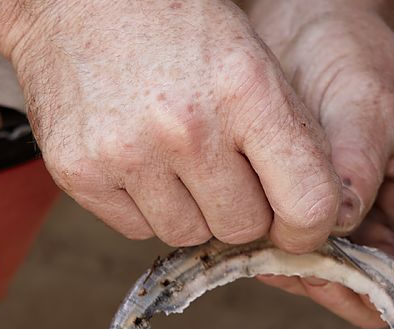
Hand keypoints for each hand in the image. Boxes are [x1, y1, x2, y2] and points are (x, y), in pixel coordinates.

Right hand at [0, 0, 344, 251]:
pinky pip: (138, 230)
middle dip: (241, 207)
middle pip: (243, 228)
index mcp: (246, 91)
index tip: (296, 223)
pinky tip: (137, 156)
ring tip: (174, 154)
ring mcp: (127, 153)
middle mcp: (186, 129)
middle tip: (223, 165)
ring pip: (188, 234)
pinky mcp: (80, 173)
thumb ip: (289, 138)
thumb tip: (313, 219)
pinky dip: (144, 205)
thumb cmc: (178, 28)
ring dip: (191, 209)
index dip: (308, 226)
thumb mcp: (254, 61)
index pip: (308, 205)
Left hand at [248, 1, 393, 327]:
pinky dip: (274, 257)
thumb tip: (339, 222)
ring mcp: (358, 228)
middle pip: (376, 291)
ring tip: (259, 242)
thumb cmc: (352, 53)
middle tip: (283, 261)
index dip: (391, 295)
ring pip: (333, 283)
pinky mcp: (317, 224)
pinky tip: (248, 236)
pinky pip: (299, 260)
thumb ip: (356, 163)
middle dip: (332, 285)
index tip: (340, 280)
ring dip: (296, 273)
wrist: (305, 31)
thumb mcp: (365, 99)